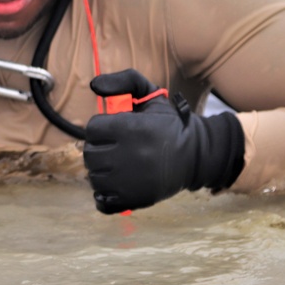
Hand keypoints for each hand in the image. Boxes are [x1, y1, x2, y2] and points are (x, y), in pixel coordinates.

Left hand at [83, 69, 243, 213]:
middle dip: (99, 148)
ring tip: (117, 165)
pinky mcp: (134, 200)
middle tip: (113, 147)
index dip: (101, 127)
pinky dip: (104, 195)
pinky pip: (102, 202)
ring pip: (94, 177)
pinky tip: (115, 184)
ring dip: (101, 171)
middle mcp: (129, 155)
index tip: (112, 129)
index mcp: (131, 128)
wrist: (195, 156)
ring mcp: (131, 181)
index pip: (92, 128)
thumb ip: (124, 81)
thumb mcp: (151, 95)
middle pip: (90, 154)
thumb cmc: (168, 124)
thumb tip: (93, 84)